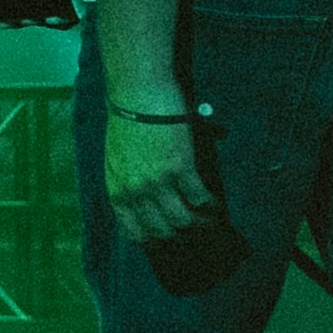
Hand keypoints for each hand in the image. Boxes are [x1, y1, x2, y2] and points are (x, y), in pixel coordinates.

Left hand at [101, 104, 215, 246]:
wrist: (137, 94)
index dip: (154, 238)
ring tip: (210, 220)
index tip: (168, 236)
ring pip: (183, 220)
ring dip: (200, 223)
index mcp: (117, 190)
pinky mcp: (179, 168)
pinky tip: (216, 205)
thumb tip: (145, 202)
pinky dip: (211, 205)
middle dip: (181, 233)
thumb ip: (128, 183)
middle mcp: (135, 191)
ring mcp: (157, 182)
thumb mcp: (117, 160)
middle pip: (162, 230)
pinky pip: (199, 198)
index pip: (134, 232)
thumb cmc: (127, 122)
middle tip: (195, 228)